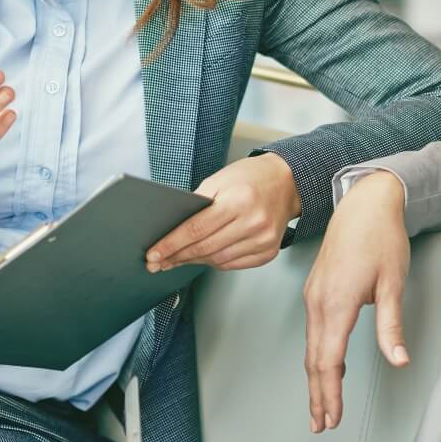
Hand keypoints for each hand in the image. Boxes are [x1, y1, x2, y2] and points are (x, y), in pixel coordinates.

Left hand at [145, 153, 301, 272]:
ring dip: (194, 261)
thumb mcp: (219, 179)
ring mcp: (263, 240)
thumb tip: (172, 229)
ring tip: (177, 259)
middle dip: (177, 256)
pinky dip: (215, 262)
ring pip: (218, 260)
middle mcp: (253, 222)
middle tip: (157, 262)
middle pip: (205, 248)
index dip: (171, 244)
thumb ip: (197, 203)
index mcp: (238, 201)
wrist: (287, 182)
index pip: (196, 229)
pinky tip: (203, 258)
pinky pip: (233, 264)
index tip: (154, 254)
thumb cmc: (251, 177)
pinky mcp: (269, 251)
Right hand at [303, 170, 409, 432]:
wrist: (364, 202)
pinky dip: (317, 354)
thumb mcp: (393, 282)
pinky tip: (327, 365)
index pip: (328, 360)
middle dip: (317, 394)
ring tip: (321, 404)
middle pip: (313, 358)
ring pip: (310, 345)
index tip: (333, 417)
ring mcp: (314, 293)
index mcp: (336, 301)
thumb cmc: (380, 236)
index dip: (330, 393)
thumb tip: (398, 358)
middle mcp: (318, 300)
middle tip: (321, 423)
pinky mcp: (316, 288)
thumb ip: (391, 325)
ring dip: (315, 377)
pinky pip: (313, 329)